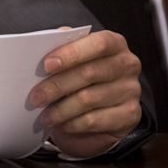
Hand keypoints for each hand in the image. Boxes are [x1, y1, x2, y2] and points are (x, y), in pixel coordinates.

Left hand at [30, 30, 141, 157]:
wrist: (104, 105)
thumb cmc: (84, 74)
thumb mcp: (74, 57)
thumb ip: (62, 49)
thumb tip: (39, 51)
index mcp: (114, 43)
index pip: (97, 44)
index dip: (71, 53)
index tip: (47, 65)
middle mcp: (127, 65)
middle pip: (89, 73)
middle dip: (56, 86)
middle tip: (36, 97)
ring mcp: (131, 90)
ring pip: (88, 99)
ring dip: (60, 109)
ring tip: (45, 115)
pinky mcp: (130, 115)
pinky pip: (96, 120)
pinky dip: (73, 123)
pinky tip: (61, 123)